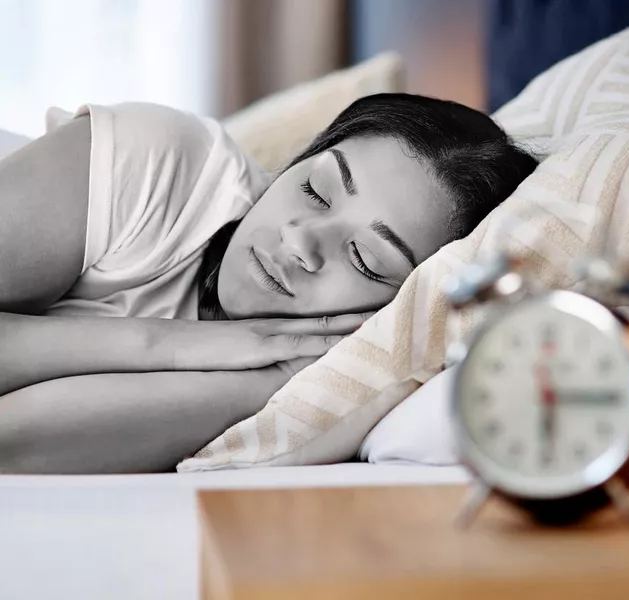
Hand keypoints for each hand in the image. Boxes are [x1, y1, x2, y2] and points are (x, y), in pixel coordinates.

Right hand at [171, 312, 372, 371]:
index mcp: (271, 329)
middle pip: (326, 321)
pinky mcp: (260, 346)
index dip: (344, 320)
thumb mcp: (236, 353)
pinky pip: (298, 344)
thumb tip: (274, 368)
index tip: (371, 318)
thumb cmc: (201, 352)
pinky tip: (341, 344)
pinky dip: (322, 344)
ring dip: (348, 326)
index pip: (316, 322)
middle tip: (390, 312)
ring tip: (379, 323)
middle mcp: (277, 327)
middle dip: (358, 318)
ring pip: (319, 328)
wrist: (172, 344)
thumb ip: (258, 357)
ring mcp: (270, 335)